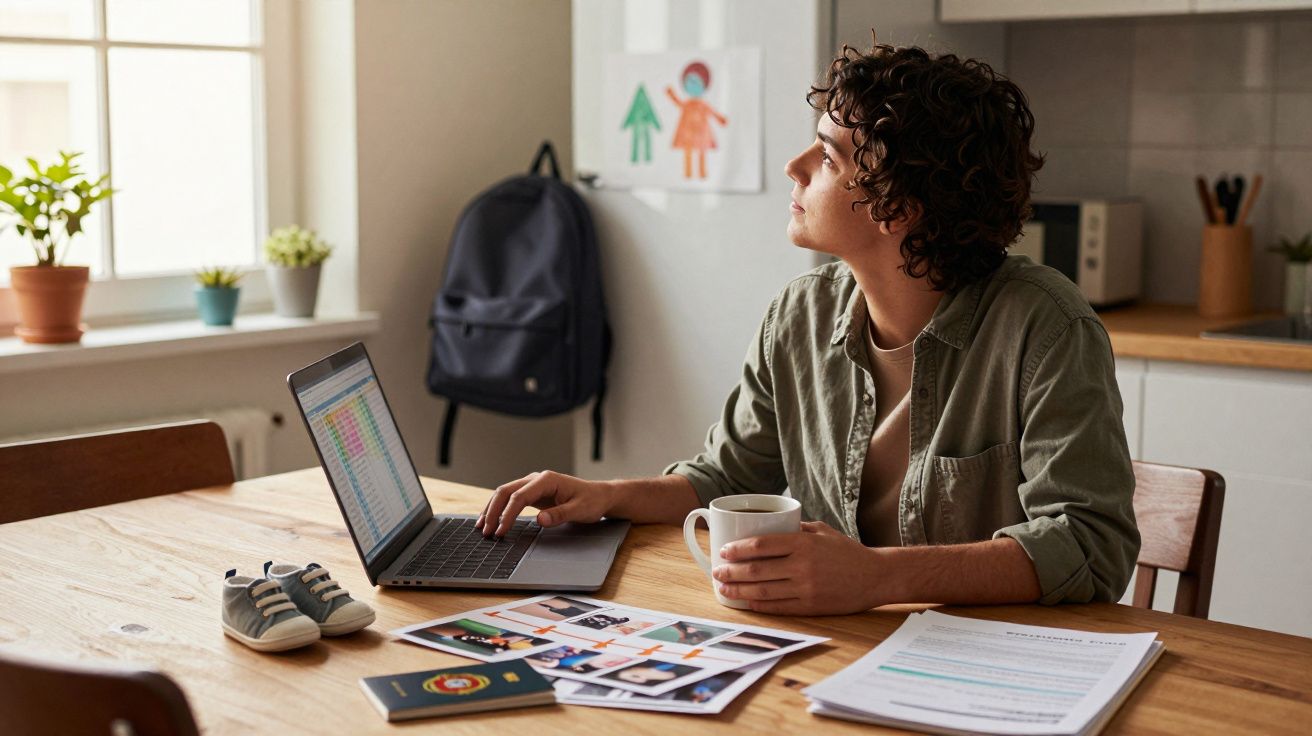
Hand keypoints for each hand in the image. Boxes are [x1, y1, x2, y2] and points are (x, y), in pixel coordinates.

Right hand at [477, 470, 612, 536]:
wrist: (599, 496)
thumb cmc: (591, 501)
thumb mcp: (580, 510)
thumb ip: (559, 515)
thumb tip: (539, 520)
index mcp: (547, 480)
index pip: (519, 496)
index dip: (507, 514)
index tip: (501, 531)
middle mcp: (537, 479)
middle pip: (506, 492)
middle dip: (493, 511)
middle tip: (485, 531)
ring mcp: (533, 485)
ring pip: (505, 493)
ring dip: (492, 509)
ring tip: (481, 526)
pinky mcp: (532, 493)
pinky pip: (511, 499)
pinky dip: (499, 509)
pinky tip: (491, 519)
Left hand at [712, 521, 882, 614]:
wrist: (875, 577)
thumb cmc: (847, 551)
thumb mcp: (821, 530)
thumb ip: (794, 528)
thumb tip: (766, 526)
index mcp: (803, 544)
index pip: (761, 545)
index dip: (738, 549)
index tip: (724, 550)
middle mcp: (802, 566)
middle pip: (756, 570)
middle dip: (731, 571)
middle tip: (716, 571)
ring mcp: (806, 589)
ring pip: (762, 591)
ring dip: (738, 590)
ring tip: (723, 587)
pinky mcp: (811, 607)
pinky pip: (778, 607)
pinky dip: (758, 604)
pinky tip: (745, 601)